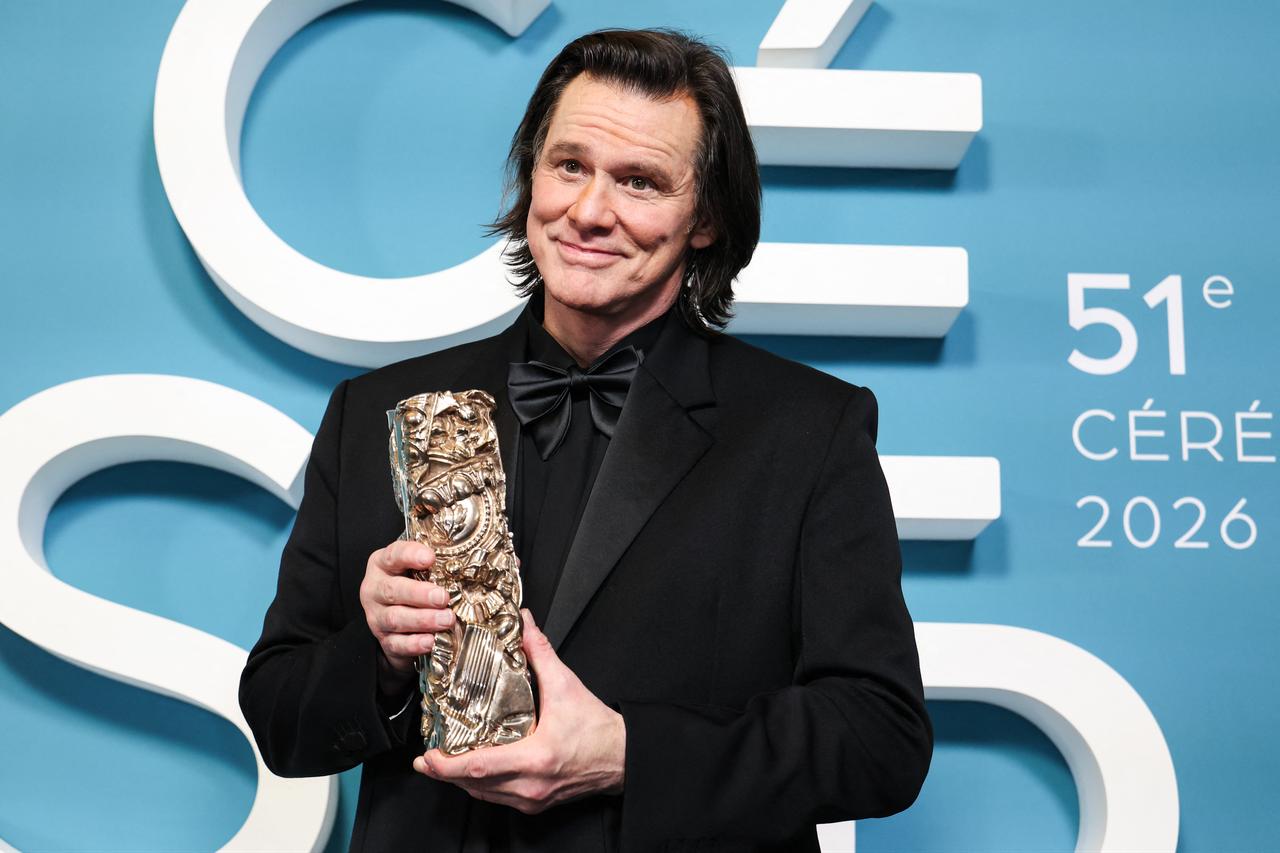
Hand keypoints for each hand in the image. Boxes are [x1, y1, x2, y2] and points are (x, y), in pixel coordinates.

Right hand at [359, 539, 454, 673]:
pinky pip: (396, 643)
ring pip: (395, 618)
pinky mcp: (384, 640)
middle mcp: (375, 589)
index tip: (430, 558)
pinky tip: (430, 641)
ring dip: (423, 619)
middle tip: (443, 597)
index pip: (393, 555)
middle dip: (419, 594)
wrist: (396, 622)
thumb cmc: (412, 586)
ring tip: (446, 619)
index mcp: (382, 565)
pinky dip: (414, 644)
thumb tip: (464, 565)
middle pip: (392, 590)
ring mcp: (376, 616)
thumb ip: (433, 566)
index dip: (411, 555)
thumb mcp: (417, 570)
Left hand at [414, 610, 625, 813]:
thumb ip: (541, 652)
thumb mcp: (566, 686)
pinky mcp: (536, 803)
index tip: (428, 756)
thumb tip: (524, 624)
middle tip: (424, 759)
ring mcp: (532, 799)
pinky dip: (481, 786)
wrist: (622, 757)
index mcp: (535, 758)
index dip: (447, 765)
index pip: (479, 768)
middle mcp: (529, 785)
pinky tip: (474, 772)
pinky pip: (499, 798)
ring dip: (461, 781)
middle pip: (473, 786)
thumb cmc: (597, 729)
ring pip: (484, 795)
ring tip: (441, 764)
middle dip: (444, 773)